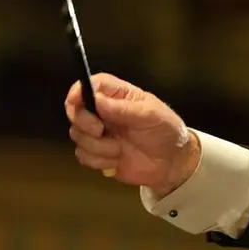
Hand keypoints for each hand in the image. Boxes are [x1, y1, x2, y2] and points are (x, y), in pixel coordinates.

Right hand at [65, 73, 200, 195]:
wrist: (172, 164)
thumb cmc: (166, 131)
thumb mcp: (151, 115)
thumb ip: (124, 108)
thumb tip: (97, 99)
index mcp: (118, 96)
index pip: (91, 85)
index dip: (78, 91)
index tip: (76, 102)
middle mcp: (104, 112)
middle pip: (76, 110)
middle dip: (85, 123)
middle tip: (101, 131)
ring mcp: (99, 133)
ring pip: (77, 135)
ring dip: (97, 146)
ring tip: (119, 150)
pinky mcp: (98, 153)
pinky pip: (83, 156)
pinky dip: (99, 161)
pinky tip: (117, 161)